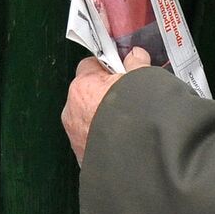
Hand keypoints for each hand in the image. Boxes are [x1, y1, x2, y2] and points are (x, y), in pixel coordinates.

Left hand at [62, 47, 148, 163]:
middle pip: (87, 93)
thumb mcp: (143, 79)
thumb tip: (135, 55)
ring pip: (88, 118)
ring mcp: (75, 135)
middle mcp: (72, 109)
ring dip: (102, 119)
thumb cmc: (138, 114)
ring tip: (128, 125)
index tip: (122, 74)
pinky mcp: (82, 157)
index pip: (89, 66)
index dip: (107, 69)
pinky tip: (123, 142)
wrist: (139, 158)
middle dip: (104, 96)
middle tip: (128, 100)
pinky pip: (92, 140)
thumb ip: (136, 64)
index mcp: (82, 86)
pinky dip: (103, 140)